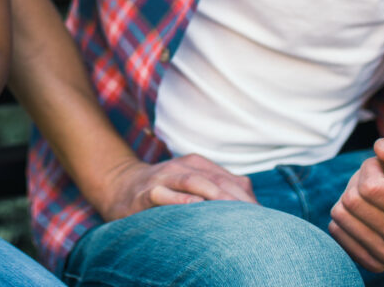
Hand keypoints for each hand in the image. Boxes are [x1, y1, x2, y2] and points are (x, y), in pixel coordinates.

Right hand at [93, 153, 255, 221]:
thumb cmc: (165, 189)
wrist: (121, 186)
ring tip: (232, 212)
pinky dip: (181, 200)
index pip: (230, 180)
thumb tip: (250, 198)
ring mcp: (164, 178)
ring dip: (214, 195)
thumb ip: (220, 187)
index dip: (247, 198)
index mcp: (197, 164)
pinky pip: (165, 195)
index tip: (262, 218)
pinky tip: (195, 208)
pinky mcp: (146, 192)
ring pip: (193, 182)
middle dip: (236, 199)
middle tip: (253, 219)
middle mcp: (182, 167)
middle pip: (216, 180)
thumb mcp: (193, 183)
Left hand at [328, 135, 383, 271]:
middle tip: (379, 179)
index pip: (370, 187)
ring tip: (374, 195)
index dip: (371, 166)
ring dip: (351, 196)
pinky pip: (335, 231)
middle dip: (359, 179)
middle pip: (352, 201)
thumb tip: (380, 149)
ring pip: (339, 214)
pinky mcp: (372, 263)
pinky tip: (368, 212)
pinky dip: (346, 214)